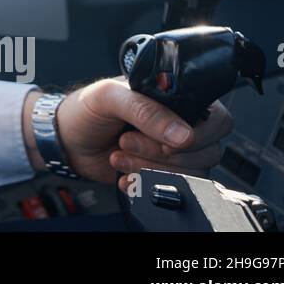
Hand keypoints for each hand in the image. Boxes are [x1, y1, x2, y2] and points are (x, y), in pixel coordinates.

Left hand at [52, 76, 233, 187]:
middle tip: (127, 140)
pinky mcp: (163, 172)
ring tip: (120, 153)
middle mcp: (181, 124)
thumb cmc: (86, 109)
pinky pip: (175, 186)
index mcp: (176, 98)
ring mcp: (174, 151)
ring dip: (151, 166)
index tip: (161, 137)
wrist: (66, 140)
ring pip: (191, 171)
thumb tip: (183, 133)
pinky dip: (147, 181)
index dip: (195, 133)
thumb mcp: (109, 97)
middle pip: (207, 149)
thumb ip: (146, 110)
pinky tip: (125, 171)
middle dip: (161, 151)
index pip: (216, 118)